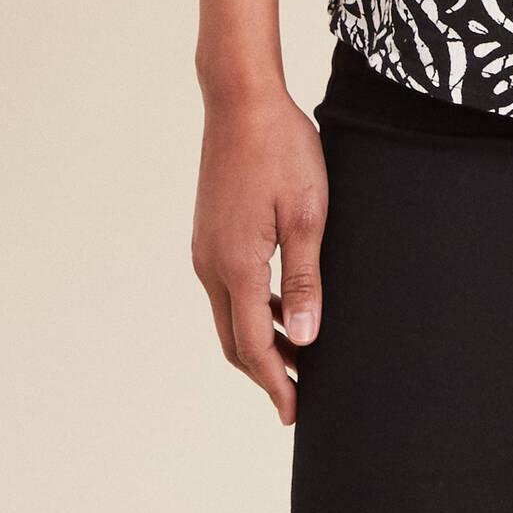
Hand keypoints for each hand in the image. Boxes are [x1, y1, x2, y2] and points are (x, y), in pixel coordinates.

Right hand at [191, 83, 326, 425]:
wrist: (241, 100)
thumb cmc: (282, 149)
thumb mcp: (307, 214)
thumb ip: (304, 280)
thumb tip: (304, 340)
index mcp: (237, 265)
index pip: (254, 345)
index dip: (276, 383)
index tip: (295, 411)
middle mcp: (211, 264)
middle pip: (234, 340)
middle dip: (265, 372)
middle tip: (298, 396)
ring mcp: (205, 249)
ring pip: (229, 316)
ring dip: (259, 340)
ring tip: (298, 355)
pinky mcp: (209, 234)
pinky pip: (227, 289)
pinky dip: (252, 310)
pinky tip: (281, 305)